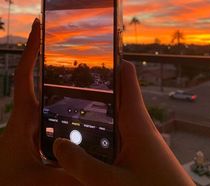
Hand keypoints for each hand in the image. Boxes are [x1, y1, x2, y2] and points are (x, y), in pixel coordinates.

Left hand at [0, 19, 78, 185]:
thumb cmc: (8, 183)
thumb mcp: (37, 182)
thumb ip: (68, 176)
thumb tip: (97, 169)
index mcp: (23, 118)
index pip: (25, 75)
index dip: (31, 49)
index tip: (38, 26)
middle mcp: (30, 116)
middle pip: (44, 82)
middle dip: (58, 64)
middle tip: (80, 49)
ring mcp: (36, 125)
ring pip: (54, 101)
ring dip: (68, 89)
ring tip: (94, 80)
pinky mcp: (41, 136)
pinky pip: (58, 117)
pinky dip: (71, 111)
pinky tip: (90, 116)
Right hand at [53, 61, 193, 185]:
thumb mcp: (113, 184)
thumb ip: (83, 166)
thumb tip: (57, 146)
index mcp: (136, 120)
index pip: (126, 77)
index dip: (112, 60)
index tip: (96, 49)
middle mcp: (138, 123)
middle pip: (117, 92)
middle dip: (97, 84)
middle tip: (71, 78)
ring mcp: (139, 135)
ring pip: (116, 111)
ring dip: (98, 105)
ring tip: (73, 104)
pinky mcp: (138, 148)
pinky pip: (117, 129)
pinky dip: (102, 125)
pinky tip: (88, 136)